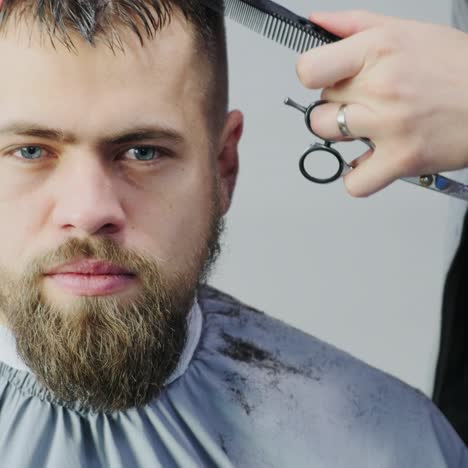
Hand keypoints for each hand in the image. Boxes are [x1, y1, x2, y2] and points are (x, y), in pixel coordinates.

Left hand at [296, 10, 467, 196]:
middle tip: (363, 103)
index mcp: (378, 50)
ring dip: (342, 135)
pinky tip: (372, 161)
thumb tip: (316, 22)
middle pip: (318, 105)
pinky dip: (359, 177)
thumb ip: (353, 25)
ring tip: (369, 128)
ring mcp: (389, 125)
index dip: (313, 76)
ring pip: (327, 135)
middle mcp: (381, 87)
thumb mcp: (406, 31)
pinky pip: (355, 182)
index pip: (309, 70)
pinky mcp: (401, 159)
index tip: (325, 80)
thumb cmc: (456, 68)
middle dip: (336, 104)